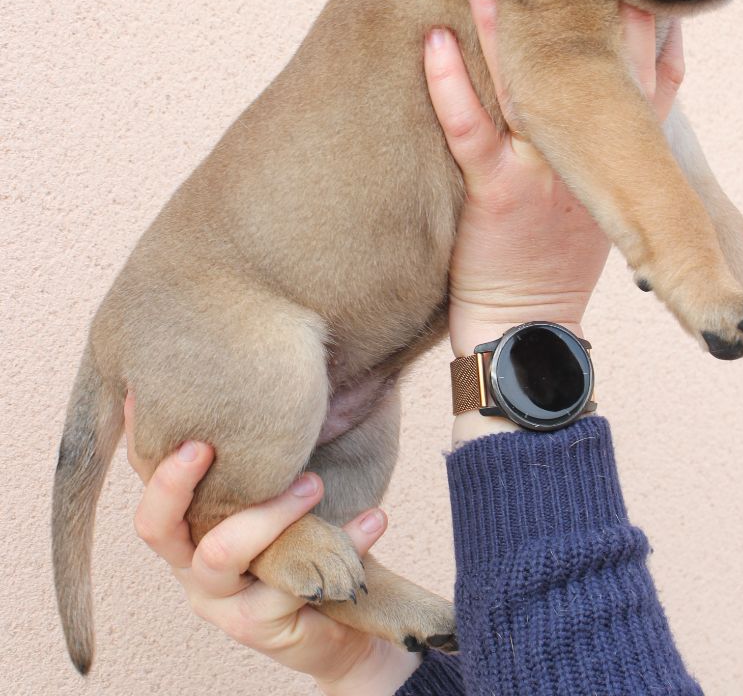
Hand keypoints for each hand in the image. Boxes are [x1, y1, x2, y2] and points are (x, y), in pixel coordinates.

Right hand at [125, 395, 418, 695]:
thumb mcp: (289, 469)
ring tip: (315, 484)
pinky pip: (289, 586)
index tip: (145, 395)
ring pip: (222, 552)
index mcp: (189, 516)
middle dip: (175, 482)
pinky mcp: (257, 626)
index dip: (143, 436)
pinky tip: (373, 519)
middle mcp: (190, 558)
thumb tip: (297, 342)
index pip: (147, 475)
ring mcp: (220, 598)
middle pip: (154, 525)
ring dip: (271, 513)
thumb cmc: (312, 522)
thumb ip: (277, 427)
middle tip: (204, 446)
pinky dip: (341, 544)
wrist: (344, 606)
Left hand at [423, 0, 683, 441]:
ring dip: (500, 19)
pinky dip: (452, 85)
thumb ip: (625, 140)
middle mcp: (589, 156)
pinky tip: (435, 40)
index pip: (646, 69)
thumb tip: (643, 76)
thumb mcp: (612, 198)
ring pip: (524, 82)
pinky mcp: (498, 195)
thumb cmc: (561, 259)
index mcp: (621, 154)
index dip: (639, 13)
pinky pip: (472, 130)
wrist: (528, 330)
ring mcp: (543, 172)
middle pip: (587, 60)